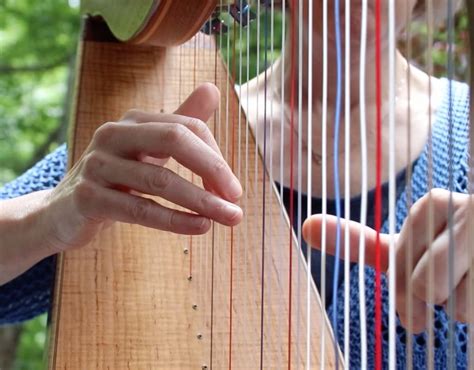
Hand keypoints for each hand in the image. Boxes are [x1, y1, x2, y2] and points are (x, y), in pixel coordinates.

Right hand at [42, 83, 242, 252]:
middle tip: (237, 199)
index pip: (187, 127)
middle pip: (174, 140)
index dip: (216, 157)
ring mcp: (97, 165)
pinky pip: (140, 209)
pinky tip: (200, 227)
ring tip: (230, 218)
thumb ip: (182, 123)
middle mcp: (113, 135)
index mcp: (133, 121)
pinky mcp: (88, 198)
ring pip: (160, 181)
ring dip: (202, 202)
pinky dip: (175, 220)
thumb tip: (213, 88)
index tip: (233, 188)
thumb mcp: (149, 149)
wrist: (64, 211)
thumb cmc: (117, 177)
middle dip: (213, 169)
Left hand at [303, 188, 473, 332]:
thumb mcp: (407, 251)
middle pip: (422, 284)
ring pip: (455, 303)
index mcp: (434, 206)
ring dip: (462, 310)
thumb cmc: (452, 262)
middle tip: (434, 307)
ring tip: (470, 290)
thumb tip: (305, 225)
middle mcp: (467, 211)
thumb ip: (362, 242)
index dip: (402, 287)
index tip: (413, 298)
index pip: (398, 258)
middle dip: (426, 305)